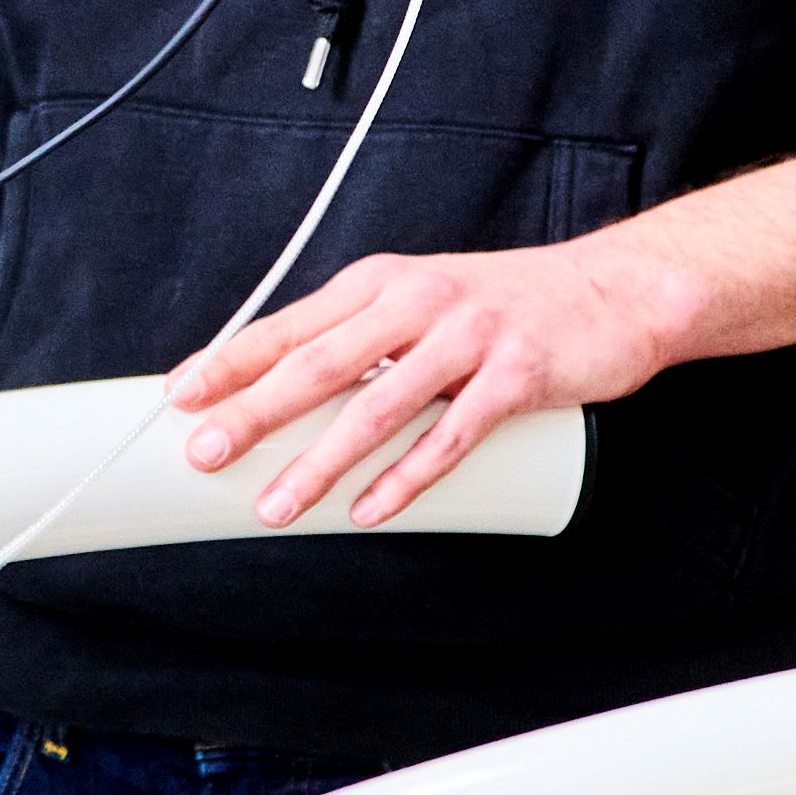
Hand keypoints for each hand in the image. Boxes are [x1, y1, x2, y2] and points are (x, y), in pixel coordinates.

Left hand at [162, 240, 681, 530]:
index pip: (291, 324)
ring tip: (276, 505)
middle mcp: (416, 302)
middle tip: (204, 453)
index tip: (181, 397)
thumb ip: (364, 344)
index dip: (231, 361)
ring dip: (319, 463)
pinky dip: (405, 479)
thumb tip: (289, 401)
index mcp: (382, 283)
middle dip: (254, 413)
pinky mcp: (514, 377)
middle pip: (318, 365)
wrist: (614, 291)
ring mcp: (466, 338)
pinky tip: (369, 511)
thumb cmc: (506, 307)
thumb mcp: (424, 305)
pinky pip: (449, 437)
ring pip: (376, 408)